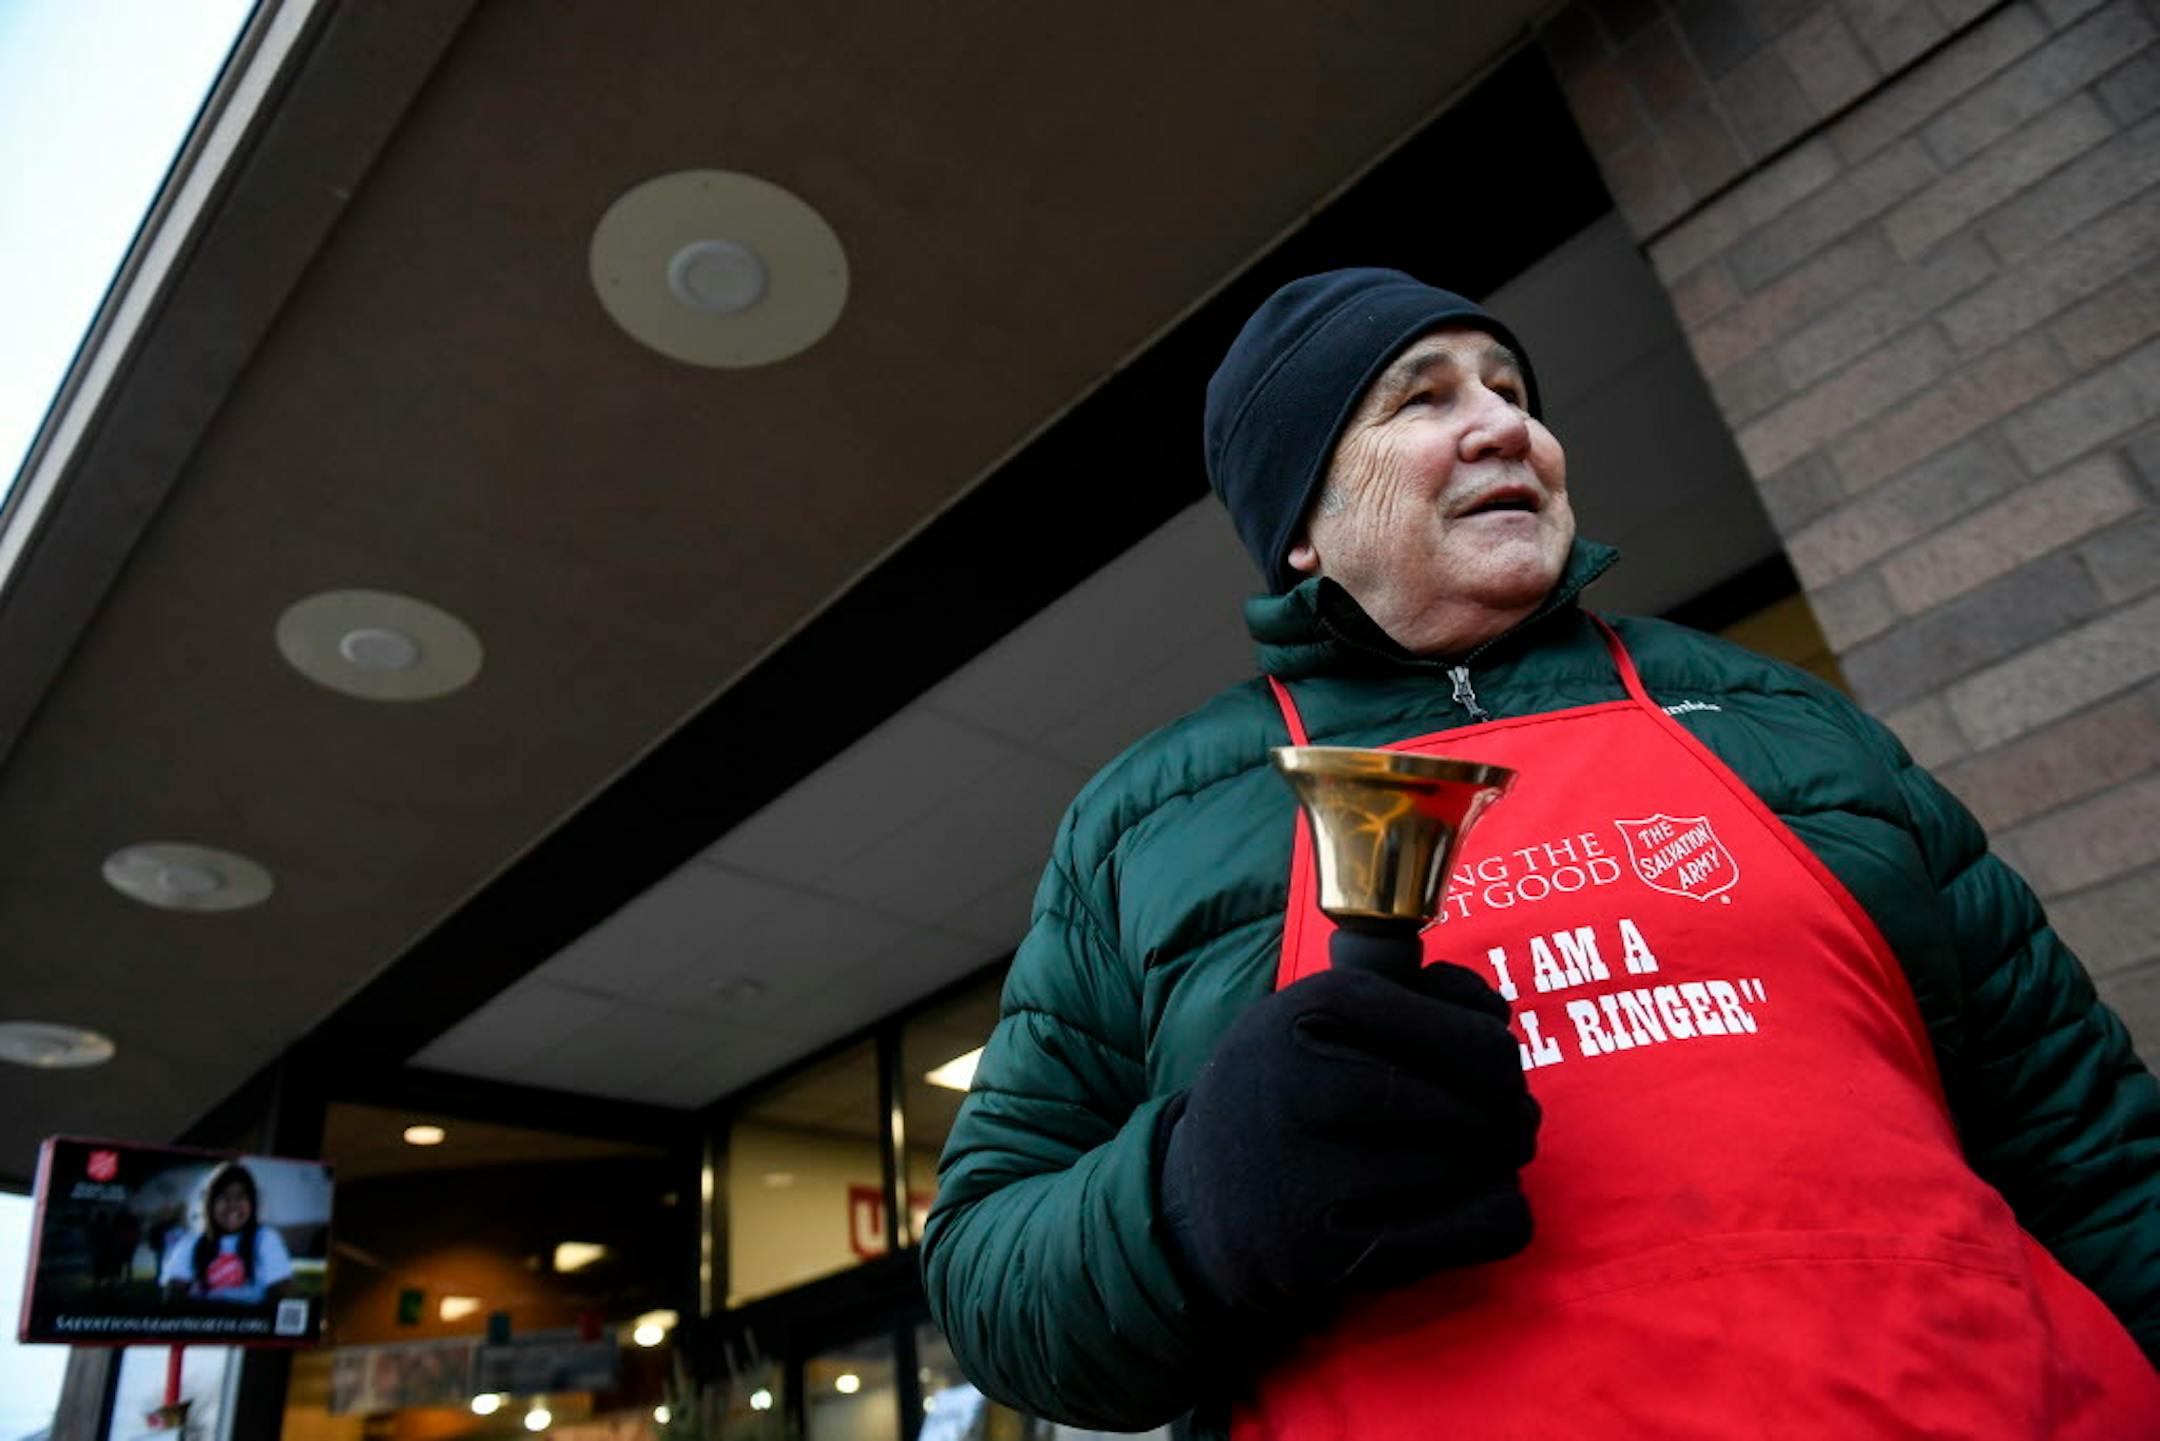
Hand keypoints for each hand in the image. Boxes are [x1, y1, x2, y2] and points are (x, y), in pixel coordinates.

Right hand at [1157, 963, 1536, 1318]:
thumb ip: (1424, 991)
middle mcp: (1299, 1087)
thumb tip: (1497, 1017)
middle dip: (1509, 1117)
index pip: (1472, 1041)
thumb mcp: (1331, 1012)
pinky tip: (1468, 1204)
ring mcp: (1303, 1178)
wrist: (1195, 1194)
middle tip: (1504, 1123)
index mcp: (1312, 1010)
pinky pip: (1469, 1234)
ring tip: (1465, 1160)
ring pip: (1477, 1172)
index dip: (1502, 1060)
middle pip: (1482, 1110)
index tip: (1493, 1072)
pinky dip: (1493, 1217)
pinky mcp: (1318, 1257)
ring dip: (1491, 1167)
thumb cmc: (1292, 1087)